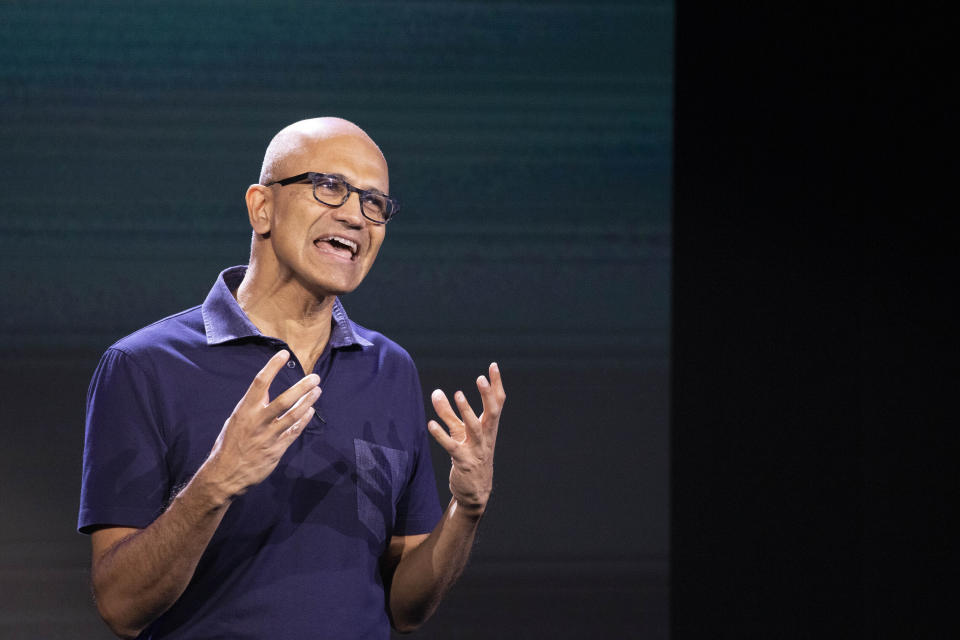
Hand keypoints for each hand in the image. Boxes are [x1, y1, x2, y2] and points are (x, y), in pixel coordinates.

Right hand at [200, 350, 319, 502]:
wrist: (225, 475)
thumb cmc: (229, 445)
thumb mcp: (235, 421)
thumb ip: (251, 407)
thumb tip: (264, 392)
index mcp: (244, 410)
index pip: (259, 383)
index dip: (272, 367)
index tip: (284, 353)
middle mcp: (258, 421)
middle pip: (284, 400)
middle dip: (301, 387)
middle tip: (315, 377)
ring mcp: (269, 436)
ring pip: (293, 415)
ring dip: (307, 401)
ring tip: (317, 391)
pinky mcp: (277, 449)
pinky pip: (294, 431)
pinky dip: (304, 420)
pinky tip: (310, 410)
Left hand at [427, 363, 504, 516]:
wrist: (475, 491)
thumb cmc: (469, 455)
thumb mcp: (459, 431)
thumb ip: (447, 412)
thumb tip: (435, 391)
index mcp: (489, 427)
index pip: (497, 403)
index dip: (496, 385)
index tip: (493, 366)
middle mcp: (486, 437)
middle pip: (491, 413)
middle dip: (487, 395)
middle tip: (481, 378)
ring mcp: (476, 450)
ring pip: (475, 429)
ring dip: (467, 411)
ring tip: (457, 394)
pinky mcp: (463, 462)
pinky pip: (452, 447)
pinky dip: (441, 435)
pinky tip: (430, 424)